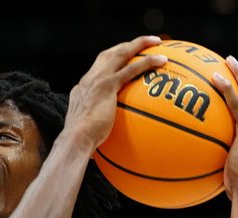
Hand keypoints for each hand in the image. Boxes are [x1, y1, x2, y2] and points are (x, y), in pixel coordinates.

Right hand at [65, 35, 167, 151]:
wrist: (74, 141)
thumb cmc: (79, 147)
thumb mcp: (86, 139)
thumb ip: (94, 139)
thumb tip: (95, 156)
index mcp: (81, 92)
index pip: (97, 72)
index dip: (110, 63)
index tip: (122, 63)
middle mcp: (88, 81)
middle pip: (108, 55)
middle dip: (126, 47)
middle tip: (142, 44)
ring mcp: (97, 80)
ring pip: (120, 53)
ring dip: (139, 44)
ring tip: (156, 42)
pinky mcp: (107, 85)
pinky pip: (131, 68)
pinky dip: (148, 62)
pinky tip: (163, 61)